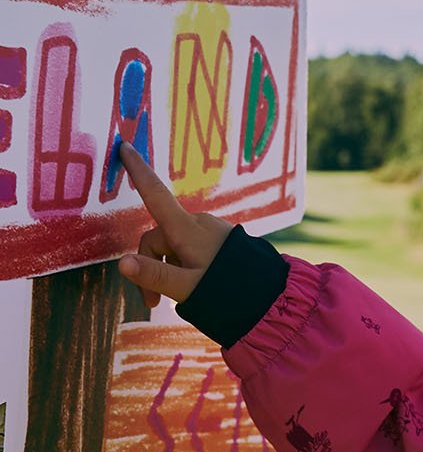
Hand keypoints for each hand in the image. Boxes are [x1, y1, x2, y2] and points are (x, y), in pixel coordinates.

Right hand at [117, 143, 232, 307]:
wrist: (271, 297)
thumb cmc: (228, 291)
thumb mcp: (187, 287)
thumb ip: (154, 275)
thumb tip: (122, 263)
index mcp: (187, 229)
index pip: (155, 194)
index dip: (137, 171)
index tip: (125, 147)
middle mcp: (199, 223)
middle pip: (158, 238)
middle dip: (152, 267)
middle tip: (153, 304)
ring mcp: (212, 231)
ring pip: (175, 246)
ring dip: (170, 269)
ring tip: (184, 296)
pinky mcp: (222, 241)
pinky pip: (193, 249)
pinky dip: (186, 266)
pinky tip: (200, 285)